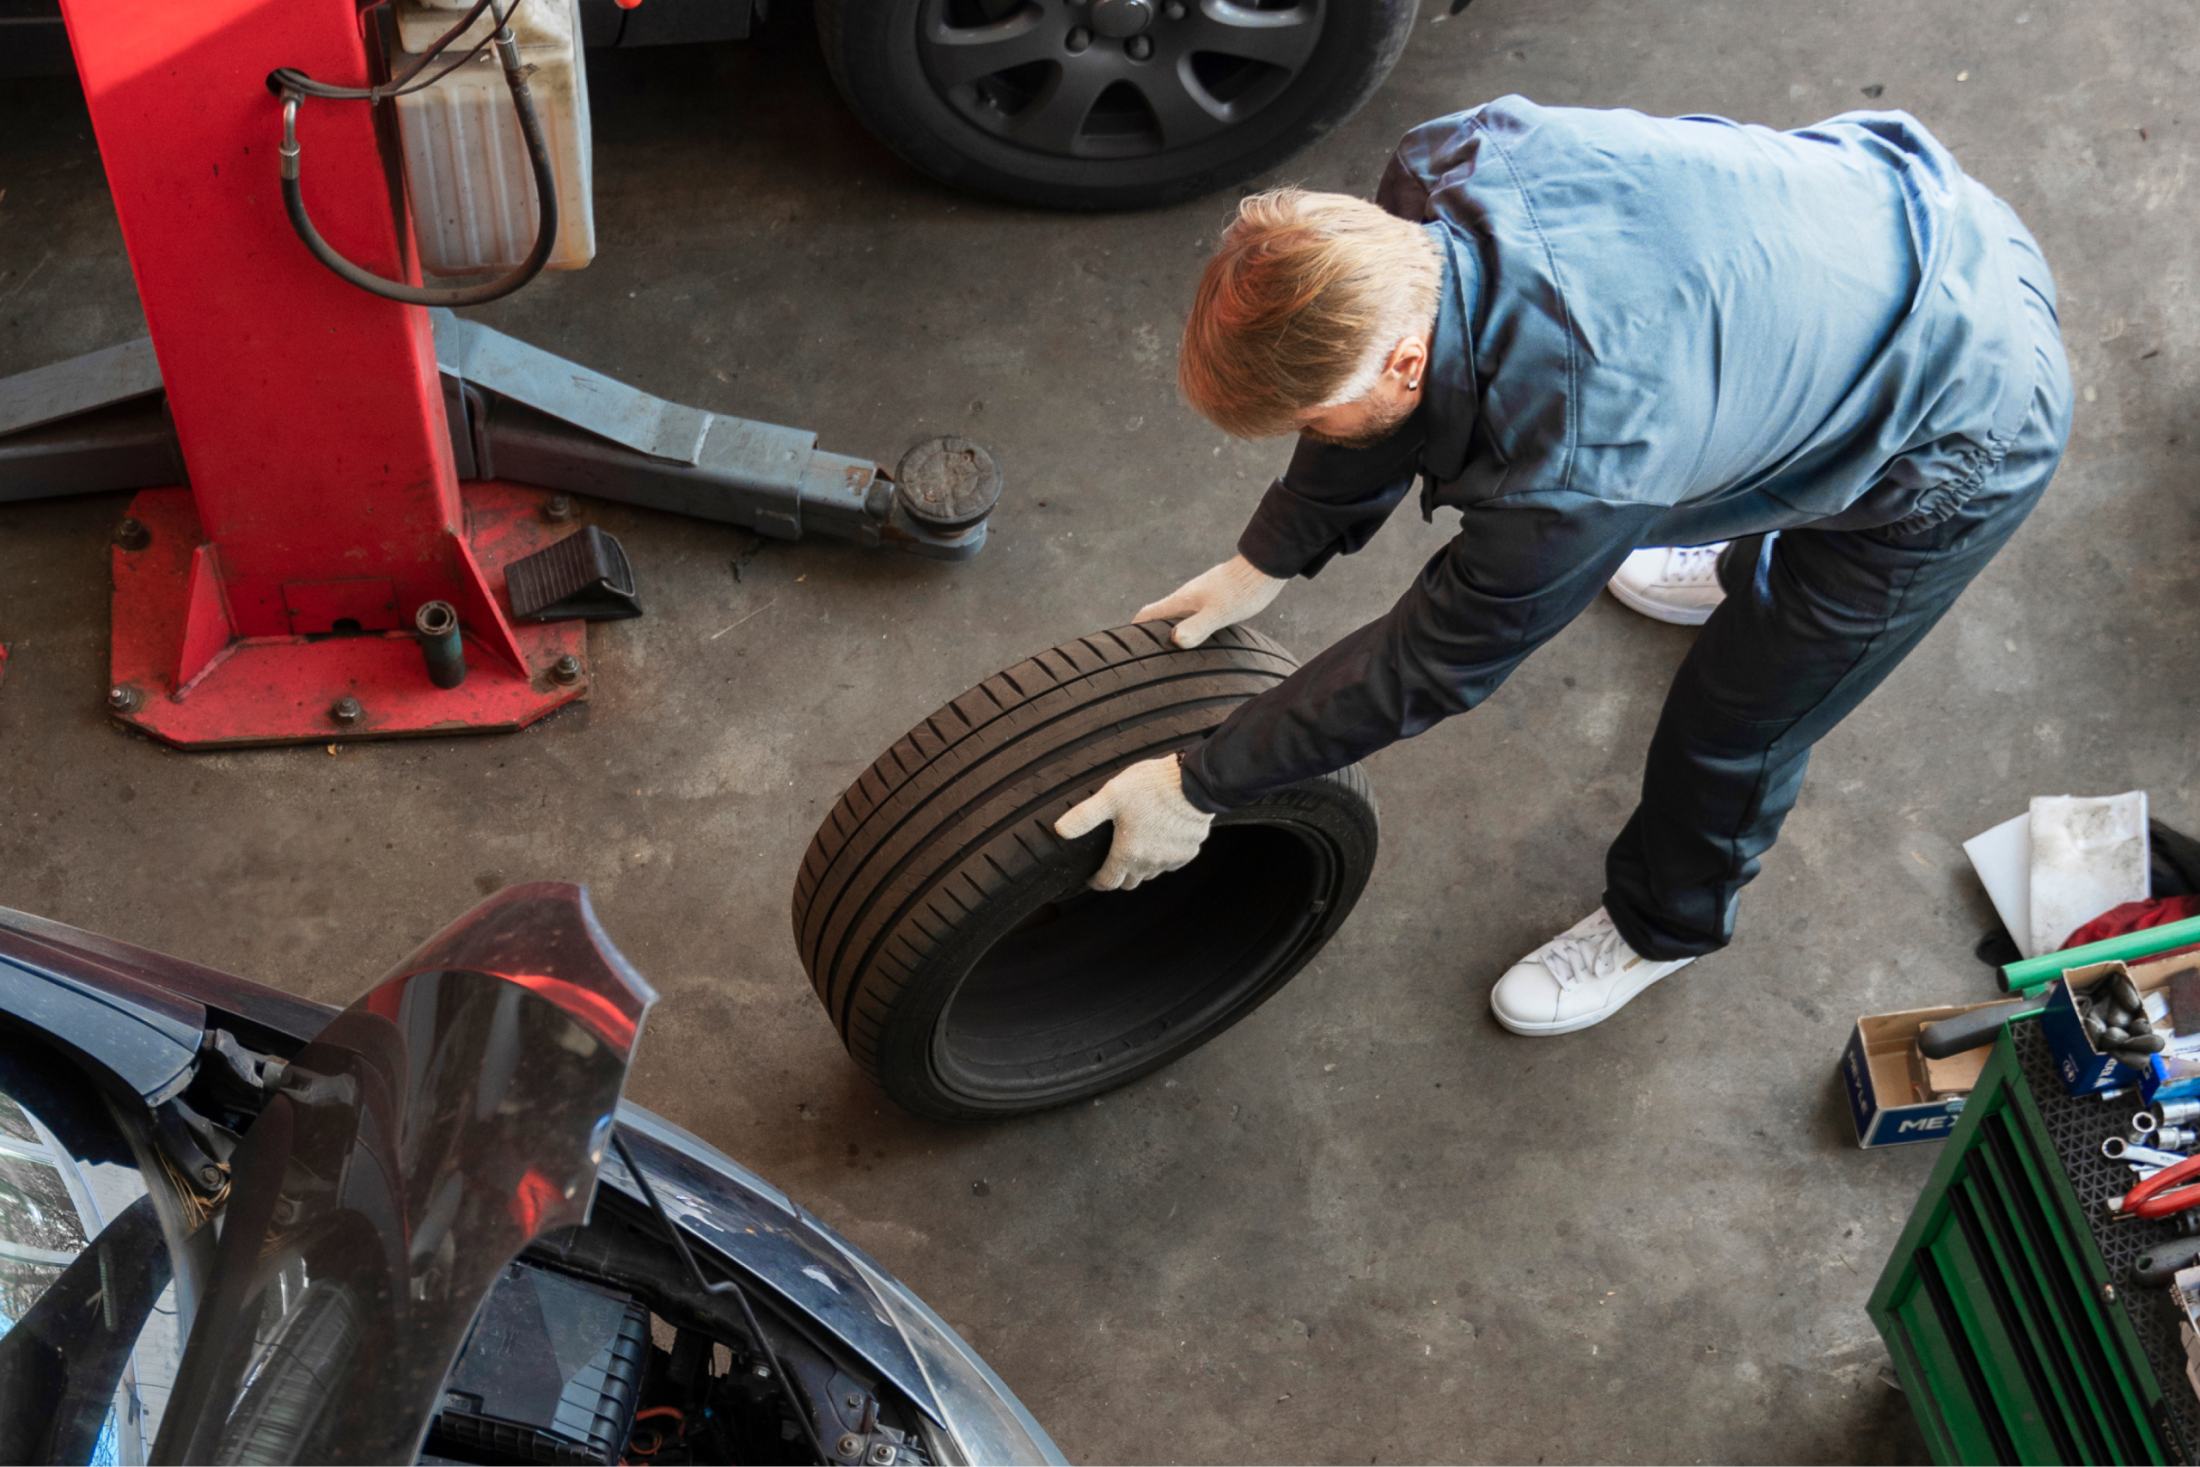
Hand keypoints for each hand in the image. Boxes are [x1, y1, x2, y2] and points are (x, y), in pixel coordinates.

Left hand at [1054, 755, 1214, 889]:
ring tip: (1137, 844)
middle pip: (1130, 882)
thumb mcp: (1111, 795)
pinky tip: (1161, 837)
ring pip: (1151, 873)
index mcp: (1127, 854)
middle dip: (1118, 874)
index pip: (1107, 882)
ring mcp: (1171, 860)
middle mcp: (1150, 863)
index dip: (1096, 881)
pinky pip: (1171, 862)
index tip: (1092, 876)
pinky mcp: (1189, 852)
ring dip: (1141, 865)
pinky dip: (1163, 856)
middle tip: (1113, 858)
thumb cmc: (1151, 787)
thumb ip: (1084, 816)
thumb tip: (1060, 830)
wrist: (1193, 783)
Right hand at [1136, 554, 1286, 648]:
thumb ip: (1197, 627)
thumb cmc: (1244, 589)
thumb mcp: (1219, 612)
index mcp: (1182, 599)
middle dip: (1152, 633)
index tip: (1125, 647)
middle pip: (1161, 615)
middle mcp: (1188, 596)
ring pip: (1179, 614)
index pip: (1148, 613)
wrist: (1266, 566)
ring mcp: (1202, 595)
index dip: (1134, 629)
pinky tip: (1201, 638)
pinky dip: (1190, 627)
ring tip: (1172, 651)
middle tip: (1147, 655)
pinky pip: (1195, 614)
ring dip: (1172, 630)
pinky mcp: (1216, 596)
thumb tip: (1176, 641)